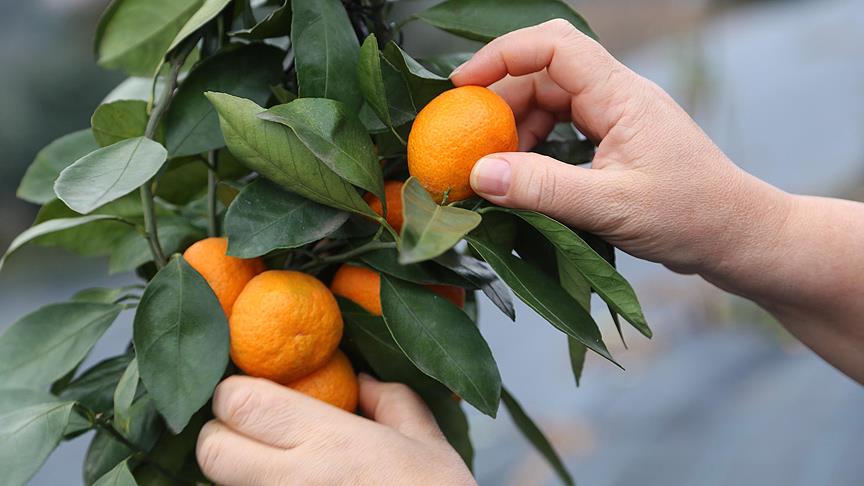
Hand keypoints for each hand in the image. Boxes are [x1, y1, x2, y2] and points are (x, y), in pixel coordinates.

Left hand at [196, 374, 475, 485]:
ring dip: (238, 474)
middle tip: (253, 432)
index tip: (256, 392)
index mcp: (328, 441)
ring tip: (278, 468)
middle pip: (211, 450)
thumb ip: (392, 403)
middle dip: (223, 434)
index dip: (237, 392)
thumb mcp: (428, 446)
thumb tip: (362, 381)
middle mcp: (291, 482)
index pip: (238, 402)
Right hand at [452, 19, 791, 275]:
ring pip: (551, 103)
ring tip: (494, 169)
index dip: (503, 55)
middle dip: (502, 102)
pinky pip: (563, 130)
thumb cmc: (690, 217)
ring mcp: (617, 120)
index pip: (555, 45)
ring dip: (517, 130)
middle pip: (545, 75)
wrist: (738, 236)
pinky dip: (535, 148)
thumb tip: (479, 175)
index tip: (463, 85)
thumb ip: (543, 189)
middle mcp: (618, 97)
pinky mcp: (615, 145)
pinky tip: (523, 178)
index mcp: (621, 95)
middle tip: (469, 142)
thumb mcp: (610, 206)